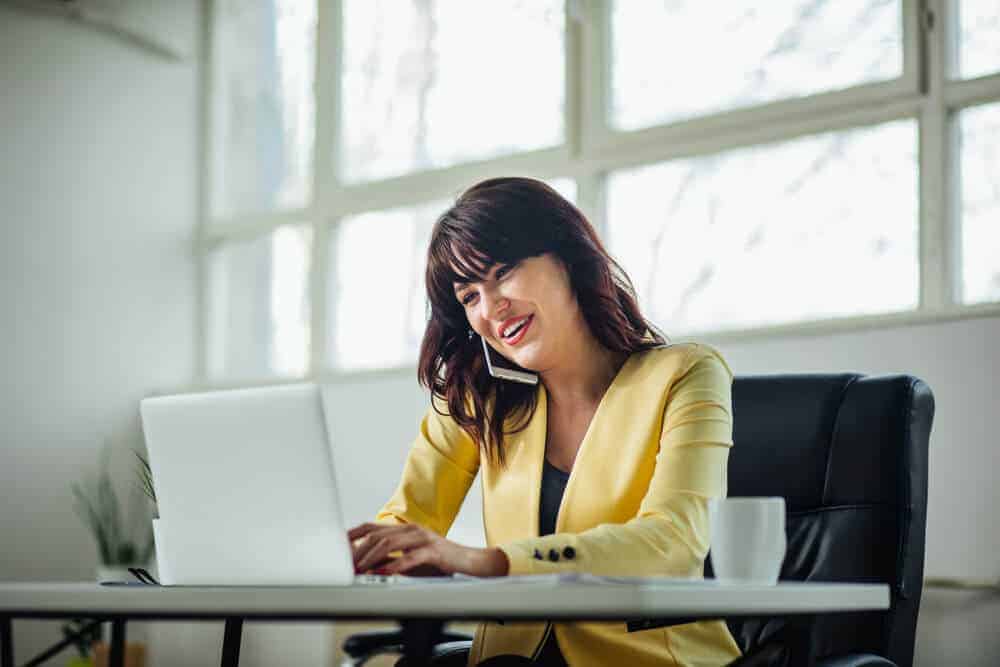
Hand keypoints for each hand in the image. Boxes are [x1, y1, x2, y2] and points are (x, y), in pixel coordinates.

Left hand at [348, 523, 508, 576]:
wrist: (471, 564)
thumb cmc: (440, 563)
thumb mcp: (410, 560)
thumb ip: (390, 559)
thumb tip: (364, 565)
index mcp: (404, 529)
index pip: (371, 527)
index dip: (352, 534)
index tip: (336, 546)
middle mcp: (411, 530)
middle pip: (377, 535)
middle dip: (357, 550)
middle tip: (345, 565)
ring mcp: (423, 539)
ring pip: (390, 543)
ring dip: (371, 558)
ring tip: (360, 570)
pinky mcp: (434, 551)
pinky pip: (410, 558)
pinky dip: (395, 566)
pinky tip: (384, 573)